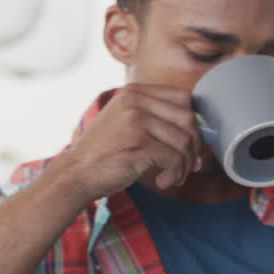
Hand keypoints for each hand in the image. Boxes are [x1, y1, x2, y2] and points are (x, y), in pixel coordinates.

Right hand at [67, 84, 202, 201]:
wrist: (76, 173)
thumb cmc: (104, 152)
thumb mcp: (125, 121)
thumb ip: (154, 116)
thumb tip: (197, 130)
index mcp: (134, 91)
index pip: (183, 97)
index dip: (194, 122)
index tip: (190, 143)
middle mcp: (135, 101)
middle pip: (188, 118)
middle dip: (194, 146)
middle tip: (189, 164)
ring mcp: (136, 121)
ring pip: (184, 141)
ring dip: (185, 164)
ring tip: (174, 176)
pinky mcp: (138, 144)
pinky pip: (175, 158)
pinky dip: (175, 174)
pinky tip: (164, 182)